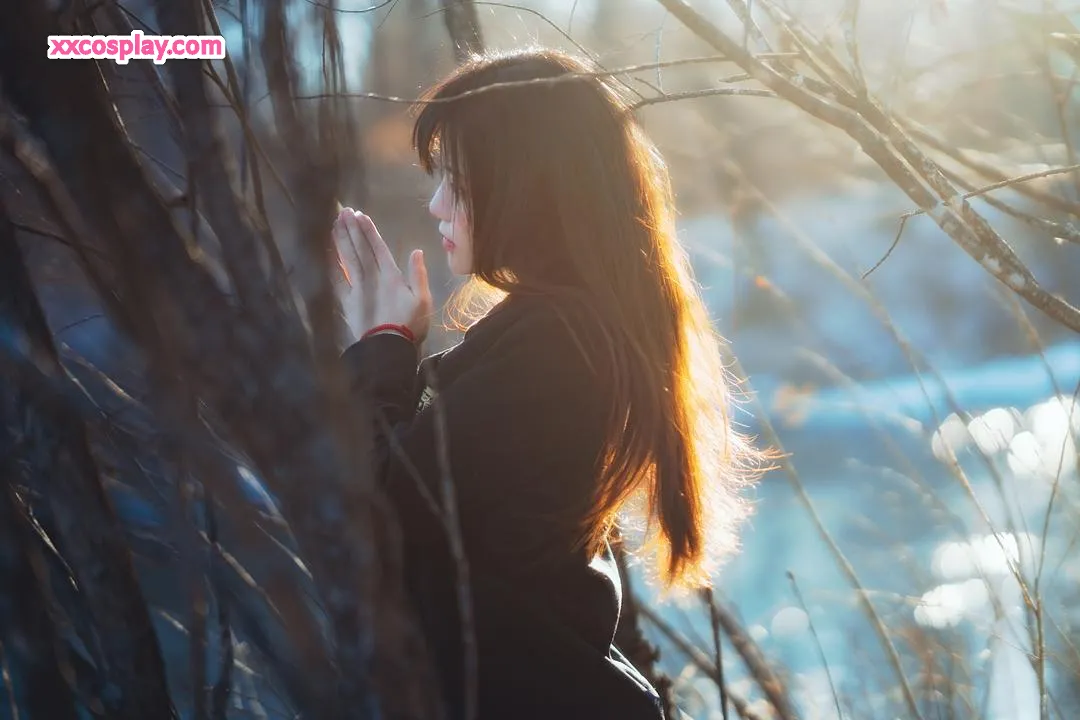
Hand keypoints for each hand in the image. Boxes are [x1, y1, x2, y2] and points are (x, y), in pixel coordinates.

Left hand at [332, 208, 431, 345]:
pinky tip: (327, 251)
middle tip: (343, 211)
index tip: (360, 215)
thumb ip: (418, 274)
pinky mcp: (346, 300)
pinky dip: (332, 264)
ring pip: (347, 258)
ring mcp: (357, 288)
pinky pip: (337, 278)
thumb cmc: (410, 325)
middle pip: (360, 249)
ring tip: (334, 223)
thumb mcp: (423, 300)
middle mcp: (372, 277)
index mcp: (391, 276)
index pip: (378, 248)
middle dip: (352, 229)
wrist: (387, 347)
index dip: (369, 231)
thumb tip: (416, 251)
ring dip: (341, 240)